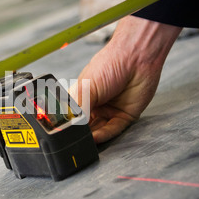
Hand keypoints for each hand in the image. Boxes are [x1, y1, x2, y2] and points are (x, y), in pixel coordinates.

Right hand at [72, 16, 181, 142]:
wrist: (136, 57)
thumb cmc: (110, 63)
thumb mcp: (86, 86)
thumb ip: (78, 109)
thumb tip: (71, 126)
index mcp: (83, 96)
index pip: (73, 115)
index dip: (69, 124)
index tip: (62, 133)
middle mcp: (96, 105)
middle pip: (86, 126)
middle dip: (80, 134)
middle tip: (72, 141)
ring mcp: (110, 111)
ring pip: (99, 130)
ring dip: (91, 137)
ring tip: (82, 142)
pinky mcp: (125, 116)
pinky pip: (113, 130)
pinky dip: (104, 135)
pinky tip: (95, 137)